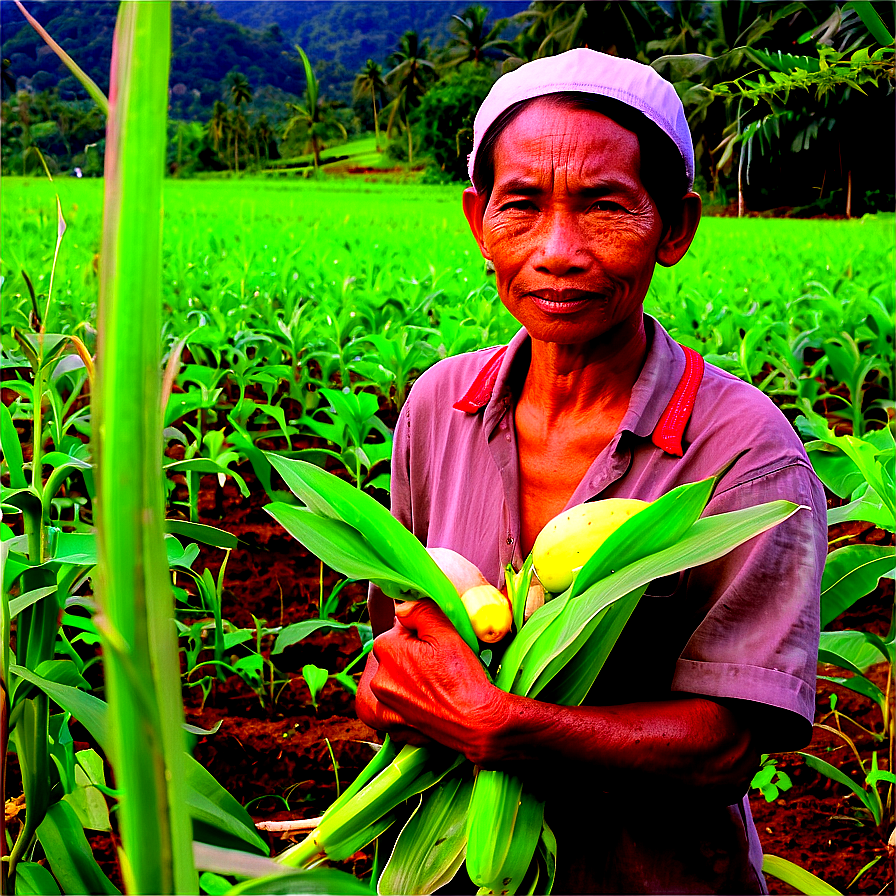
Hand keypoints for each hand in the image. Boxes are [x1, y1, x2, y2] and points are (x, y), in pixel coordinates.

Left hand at [357, 599, 508, 763]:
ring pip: (385, 680)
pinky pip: (381, 708)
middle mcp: (377, 677)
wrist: (476, 723)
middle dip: (407, 655)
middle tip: (435, 665)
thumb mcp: (446, 633)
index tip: (436, 644)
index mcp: (387, 648)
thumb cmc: (463, 677)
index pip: (398, 630)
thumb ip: (420, 611)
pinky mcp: (388, 725)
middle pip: (390, 655)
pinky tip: (409, 700)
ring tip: (424, 682)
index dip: (419, 634)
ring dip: (397, 678)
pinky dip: (390, 703)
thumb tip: (400, 606)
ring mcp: (381, 704)